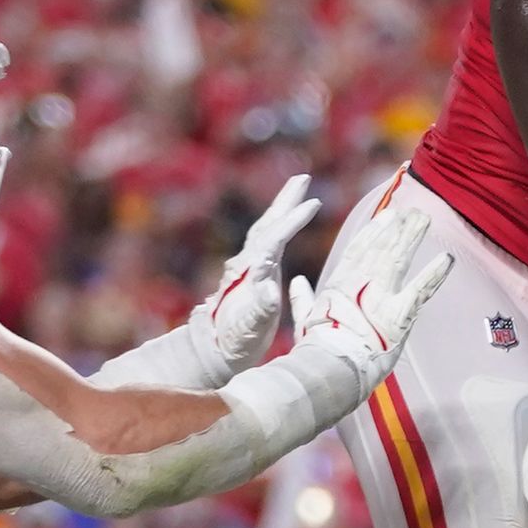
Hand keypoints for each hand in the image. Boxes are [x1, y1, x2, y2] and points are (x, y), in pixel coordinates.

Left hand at [190, 175, 323, 380]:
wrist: (214, 350)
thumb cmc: (235, 342)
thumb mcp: (249, 329)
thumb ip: (259, 309)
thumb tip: (270, 290)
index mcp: (250, 272)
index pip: (274, 239)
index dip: (293, 221)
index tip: (313, 203)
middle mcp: (247, 263)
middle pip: (268, 224)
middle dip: (286, 201)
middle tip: (303, 178)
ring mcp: (249, 267)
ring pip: (267, 229)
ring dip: (282, 208)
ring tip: (298, 190)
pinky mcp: (253, 274)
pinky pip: (269, 242)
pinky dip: (280, 227)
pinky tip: (288, 225)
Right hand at [282, 198, 449, 393]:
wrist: (328, 368)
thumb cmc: (315, 349)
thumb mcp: (304, 320)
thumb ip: (302, 299)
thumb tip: (297, 283)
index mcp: (339, 285)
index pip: (357, 249)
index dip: (373, 231)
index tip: (386, 216)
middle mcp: (361, 284)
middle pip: (382, 248)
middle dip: (397, 228)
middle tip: (411, 211)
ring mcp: (381, 296)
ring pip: (399, 259)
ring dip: (412, 237)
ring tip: (424, 219)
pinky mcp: (400, 314)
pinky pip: (421, 289)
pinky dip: (435, 273)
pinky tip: (447, 258)